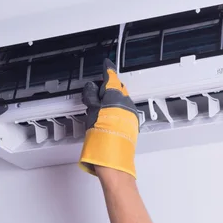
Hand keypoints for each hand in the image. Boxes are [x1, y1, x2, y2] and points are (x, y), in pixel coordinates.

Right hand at [79, 59, 139, 178]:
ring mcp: (131, 115)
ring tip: (100, 108)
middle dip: (109, 88)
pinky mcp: (132, 125)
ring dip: (113, 101)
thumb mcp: (91, 113)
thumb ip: (91, 98)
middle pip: (118, 89)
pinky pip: (125, 112)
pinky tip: (109, 118)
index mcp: (116, 97)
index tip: (106, 64)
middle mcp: (127, 104)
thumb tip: (91, 88)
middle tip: (97, 90)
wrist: (113, 158)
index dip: (107, 70)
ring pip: (122, 101)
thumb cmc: (101, 136)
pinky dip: (117, 111)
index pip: (112, 78)